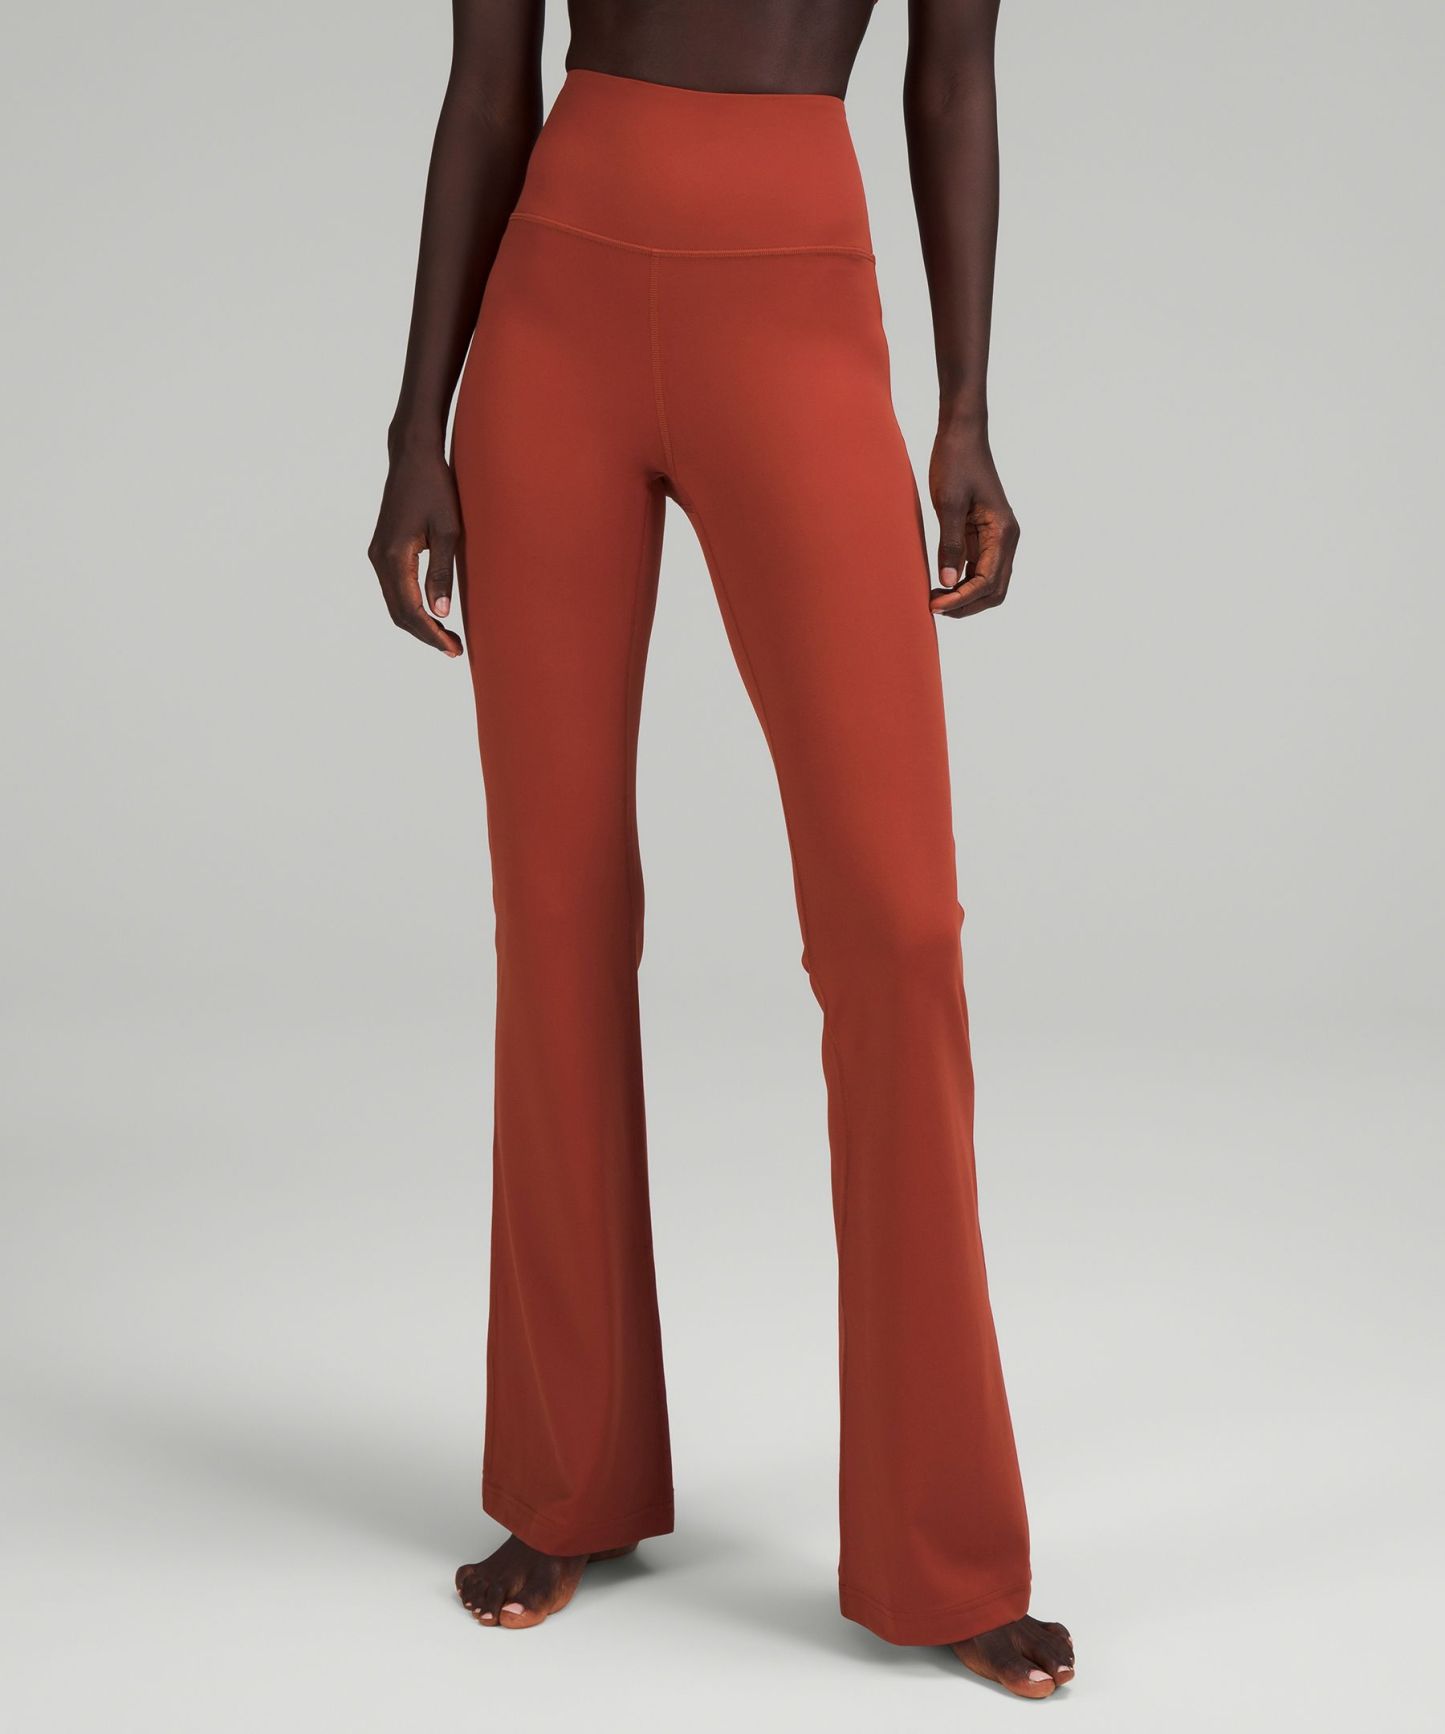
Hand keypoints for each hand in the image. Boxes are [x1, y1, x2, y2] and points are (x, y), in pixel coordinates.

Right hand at [367, 442, 463, 656]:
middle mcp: (379, 558)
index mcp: (394, 556)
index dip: (432, 634)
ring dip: (418, 623)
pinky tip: (432, 613)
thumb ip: (442, 573)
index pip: (411, 610)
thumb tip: (440, 612)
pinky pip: (394, 589)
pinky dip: (411, 606)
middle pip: (398, 613)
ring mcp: (377, 554)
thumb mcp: (449, 531)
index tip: (453, 649)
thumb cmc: (436, 488)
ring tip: (447, 637)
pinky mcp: (383, 549)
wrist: (413, 456)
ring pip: (395, 603)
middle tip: (454, 649)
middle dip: (425, 634)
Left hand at [927, 419, 1019, 619]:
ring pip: (987, 583)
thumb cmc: (956, 461)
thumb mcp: (948, 503)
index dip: (962, 599)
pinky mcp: (983, 534)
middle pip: (994, 590)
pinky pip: (977, 568)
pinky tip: (939, 584)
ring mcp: (996, 538)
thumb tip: (947, 583)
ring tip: (934, 599)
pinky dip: (961, 582)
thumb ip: (950, 544)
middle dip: (966, 605)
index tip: (934, 605)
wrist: (962, 433)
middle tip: (933, 607)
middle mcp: (1006, 539)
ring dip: (964, 597)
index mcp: (1003, 532)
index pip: (987, 581)